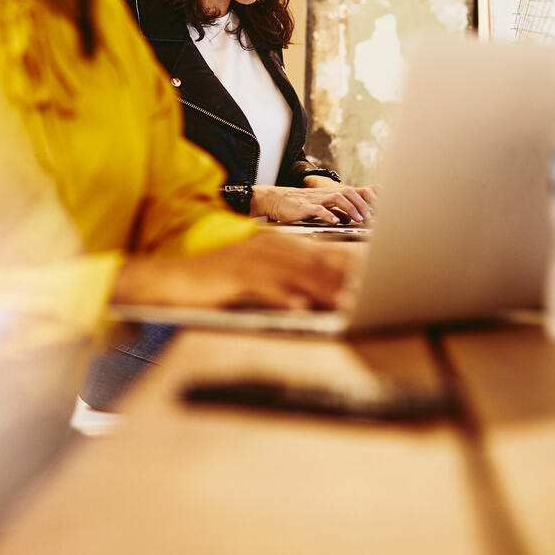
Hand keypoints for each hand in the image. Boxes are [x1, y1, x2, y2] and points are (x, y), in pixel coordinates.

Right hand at [112, 230, 357, 311]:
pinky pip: (263, 287)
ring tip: (345, 305)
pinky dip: (282, 298)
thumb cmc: (218, 281)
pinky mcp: (234, 276)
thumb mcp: (257, 276)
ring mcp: (250, 260)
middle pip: (314, 262)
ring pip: (294, 274)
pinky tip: (298, 310)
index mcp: (275, 244)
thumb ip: (289, 280)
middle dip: (344, 280)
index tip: (378, 280)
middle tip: (373, 295)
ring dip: (321, 290)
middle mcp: (266, 247)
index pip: (320, 254)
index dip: (349, 267)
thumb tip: (322, 295)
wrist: (176, 280)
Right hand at [253, 183, 376, 223]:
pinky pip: (318, 209)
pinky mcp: (304, 206)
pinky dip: (329, 215)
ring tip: (358, 220)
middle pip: (349, 192)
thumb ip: (335, 210)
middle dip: (362, 204)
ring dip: (350, 208)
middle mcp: (325, 193)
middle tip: (369, 218)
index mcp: (330, 194)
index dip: (368, 197)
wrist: (275, 200)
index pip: (354, 191)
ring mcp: (315, 199)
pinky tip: (336, 222)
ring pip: (337, 197)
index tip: (381, 207)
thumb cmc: (298, 205)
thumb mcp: (320, 207)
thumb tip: (350, 218)